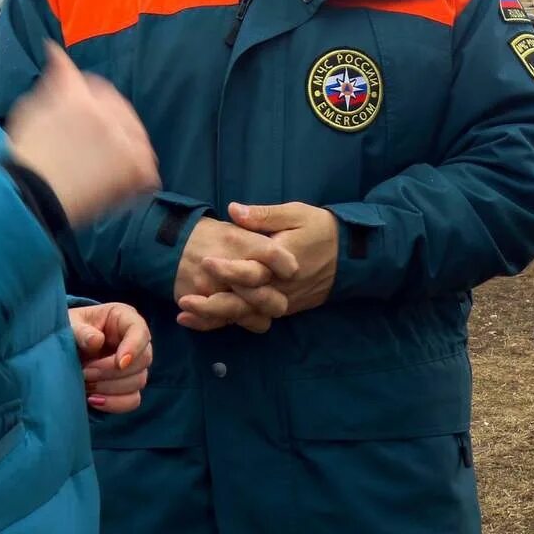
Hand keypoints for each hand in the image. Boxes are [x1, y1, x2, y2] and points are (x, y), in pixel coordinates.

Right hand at [6, 44, 158, 225]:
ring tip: (106, 163)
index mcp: (82, 97)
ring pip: (137, 136)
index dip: (92, 100)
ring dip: (126, 145)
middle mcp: (109, 115)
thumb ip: (53, 80)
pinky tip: (123, 182)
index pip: (99, 87)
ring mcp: (125, 143)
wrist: (32, 197)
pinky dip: (139, 175)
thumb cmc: (25, 156)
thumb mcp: (30, 108)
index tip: (85, 115)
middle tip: (94, 143)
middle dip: (110, 122)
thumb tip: (56, 52)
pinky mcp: (135, 170)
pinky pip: (148, 170)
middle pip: (121, 109)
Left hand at [69, 302, 151, 414]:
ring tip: (85, 384)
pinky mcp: (127, 387)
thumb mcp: (69, 323)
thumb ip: (80, 330)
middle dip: (112, 371)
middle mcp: (134, 342)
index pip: (140, 331)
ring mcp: (133, 366)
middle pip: (143, 360)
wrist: (60, 349)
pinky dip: (114, 403)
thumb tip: (96, 341)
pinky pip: (132, 400)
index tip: (119, 363)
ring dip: (110, 387)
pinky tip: (93, 399)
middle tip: (85, 372)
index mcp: (124, 319)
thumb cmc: (69, 329)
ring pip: (138, 381)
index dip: (134, 348)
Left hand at [184, 202, 338, 322]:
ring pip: (246, 317)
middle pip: (244, 304)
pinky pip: (253, 320)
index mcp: (282, 262)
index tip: (205, 261)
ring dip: (215, 319)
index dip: (228, 268)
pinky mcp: (283, 309)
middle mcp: (281, 288)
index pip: (253, 271)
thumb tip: (233, 210)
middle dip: (212, 305)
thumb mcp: (295, 213)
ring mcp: (282, 302)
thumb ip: (263, 215)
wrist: (350, 255)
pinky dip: (228, 322)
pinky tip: (203, 322)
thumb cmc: (320, 228)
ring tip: (185, 316)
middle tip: (183, 301)